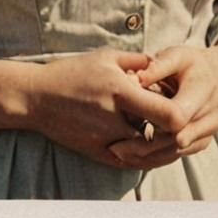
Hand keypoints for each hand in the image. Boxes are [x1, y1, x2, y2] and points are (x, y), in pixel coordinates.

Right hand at [25, 49, 172, 169]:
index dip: (180, 112)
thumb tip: (161, 64)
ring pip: (148, 148)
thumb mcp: (105, 56)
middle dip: (167, 124)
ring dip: (154, 138)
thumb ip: (137, 60)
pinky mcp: (100, 154)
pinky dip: (141, 152)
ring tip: (149, 122)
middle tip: (164, 112)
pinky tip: (139, 138)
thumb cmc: (71, 72)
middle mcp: (118, 120)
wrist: (38, 97)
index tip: (177, 102)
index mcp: (121, 92)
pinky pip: (132, 160)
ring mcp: (108, 141)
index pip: (169, 115)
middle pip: (162, 134)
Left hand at [105, 38, 217, 170]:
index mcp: (201, 91)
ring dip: (147, 157)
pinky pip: (179, 155)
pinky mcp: (201, 142)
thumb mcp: (178, 55)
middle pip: (175, 139)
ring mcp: (206, 132)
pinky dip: (156, 159)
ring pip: (176, 152)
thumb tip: (137, 78)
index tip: (130, 128)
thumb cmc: (194, 64)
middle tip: (115, 149)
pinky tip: (133, 159)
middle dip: (145, 146)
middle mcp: (208, 116)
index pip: (180, 115)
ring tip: (118, 156)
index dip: (156, 123)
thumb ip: (159, 66)